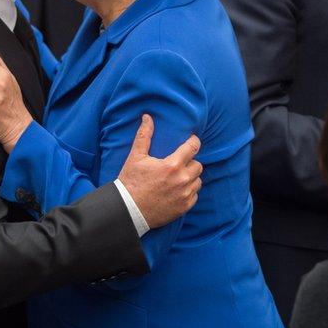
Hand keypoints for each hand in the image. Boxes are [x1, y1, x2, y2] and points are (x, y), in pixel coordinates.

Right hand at [118, 114, 201, 228]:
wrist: (129, 210)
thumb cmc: (131, 182)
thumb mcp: (135, 157)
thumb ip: (144, 136)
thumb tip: (147, 117)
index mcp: (172, 165)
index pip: (193, 148)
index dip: (193, 142)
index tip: (191, 141)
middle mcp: (182, 180)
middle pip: (198, 165)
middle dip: (190, 162)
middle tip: (179, 163)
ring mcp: (185, 195)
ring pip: (198, 181)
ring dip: (190, 177)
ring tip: (177, 177)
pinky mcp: (184, 207)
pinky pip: (195, 195)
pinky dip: (188, 191)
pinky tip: (177, 190)